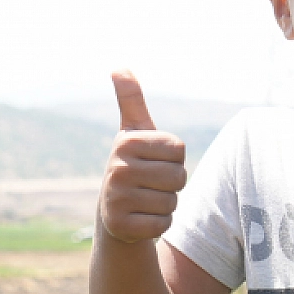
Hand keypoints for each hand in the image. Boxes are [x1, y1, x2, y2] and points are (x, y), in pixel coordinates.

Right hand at [99, 72, 186, 243]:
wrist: (114, 212)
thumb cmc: (134, 165)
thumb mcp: (134, 132)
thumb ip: (131, 100)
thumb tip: (118, 66)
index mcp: (126, 142)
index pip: (179, 150)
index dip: (174, 159)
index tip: (154, 161)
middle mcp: (117, 168)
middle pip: (179, 176)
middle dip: (173, 184)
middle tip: (151, 184)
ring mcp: (117, 199)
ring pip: (172, 202)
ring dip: (166, 205)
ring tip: (145, 200)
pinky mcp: (122, 226)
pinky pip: (163, 224)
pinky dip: (158, 224)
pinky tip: (142, 218)